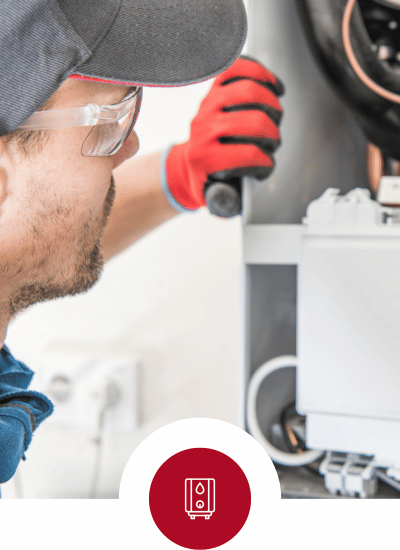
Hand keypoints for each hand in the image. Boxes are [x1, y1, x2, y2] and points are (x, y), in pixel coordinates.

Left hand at [162, 56, 283, 213]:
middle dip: (272, 135)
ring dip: (272, 106)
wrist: (188, 164)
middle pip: (254, 121)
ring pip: (250, 91)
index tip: (265, 166)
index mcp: (204, 157)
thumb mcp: (214, 198)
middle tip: (272, 142)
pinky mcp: (213, 89)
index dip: (265, 162)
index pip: (248, 154)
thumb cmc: (207, 179)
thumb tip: (233, 197)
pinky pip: (238, 68)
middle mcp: (203, 127)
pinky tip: (272, 87)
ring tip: (274, 118)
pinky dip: (260, 73)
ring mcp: (208, 105)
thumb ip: (226, 201)